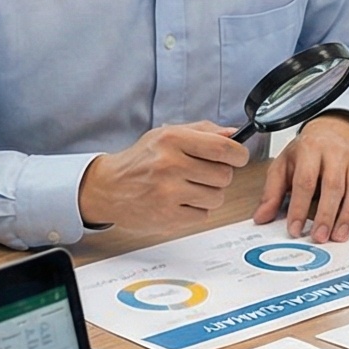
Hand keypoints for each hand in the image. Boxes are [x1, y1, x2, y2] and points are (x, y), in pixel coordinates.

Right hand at [78, 122, 249, 229]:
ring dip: (208, 194)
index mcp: (172, 139)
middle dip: (219, 175)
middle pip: (224, 175)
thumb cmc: (140, 160)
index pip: (223, 147)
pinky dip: (196, 209)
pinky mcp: (168, 216)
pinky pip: (203, 214)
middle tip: (202, 173)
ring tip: (188, 187)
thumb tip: (234, 133)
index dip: (238, 154)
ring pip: (217, 197)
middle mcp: (170, 164)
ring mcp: (169, 192)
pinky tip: (180, 201)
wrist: (109, 188)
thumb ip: (203, 131)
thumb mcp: (167, 134)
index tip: (238, 157)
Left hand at [253, 114, 348, 240]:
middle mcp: (336, 153)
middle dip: (326, 215)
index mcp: (310, 149)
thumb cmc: (307, 151)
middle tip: (319, 237)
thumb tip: (261, 217)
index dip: (300, 207)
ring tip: (338, 237)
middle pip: (333, 186)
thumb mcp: (284, 165)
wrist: (334, 130)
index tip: (295, 229)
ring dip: (348, 216)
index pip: (305, 180)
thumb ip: (272, 192)